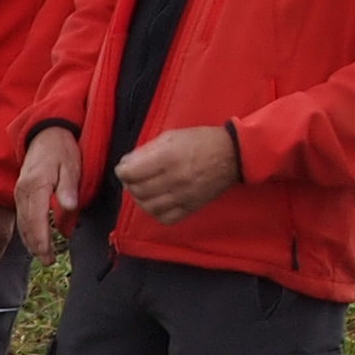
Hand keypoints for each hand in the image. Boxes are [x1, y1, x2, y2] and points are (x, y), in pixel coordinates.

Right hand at [15, 125, 80, 258]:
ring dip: (31, 241)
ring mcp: (19, 193)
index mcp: (36, 186)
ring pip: (22, 223)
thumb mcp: (71, 164)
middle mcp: (23, 192)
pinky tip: (36, 240)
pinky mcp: (20, 194)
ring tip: (43, 255)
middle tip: (48, 261)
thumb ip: (68, 187)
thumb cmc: (61, 149)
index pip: (36, 219)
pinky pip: (22, 217)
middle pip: (27, 225)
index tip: (48, 255)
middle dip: (36, 246)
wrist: (44, 134)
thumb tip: (69, 207)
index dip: (41, 240)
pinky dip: (28, 231)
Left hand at [115, 123, 241, 226]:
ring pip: (148, 207)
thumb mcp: (172, 136)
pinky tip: (155, 202)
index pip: (131, 173)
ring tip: (142, 190)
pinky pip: (165, 218)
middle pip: (137, 190)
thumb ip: (147, 150)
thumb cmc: (200, 141)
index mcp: (168, 157)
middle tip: (132, 178)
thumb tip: (126, 163)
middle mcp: (174, 179)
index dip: (122, 171)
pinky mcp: (191, 207)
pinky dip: (155, 212)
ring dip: (140, 199)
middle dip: (129, 184)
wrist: (232, 155)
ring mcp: (183, 196)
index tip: (124, 168)